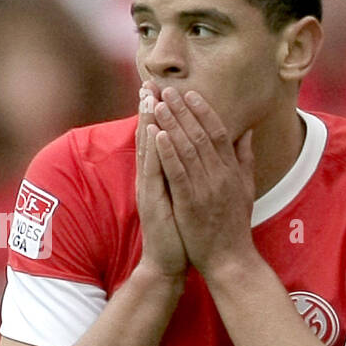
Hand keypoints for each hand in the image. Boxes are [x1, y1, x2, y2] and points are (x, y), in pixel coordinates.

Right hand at [135, 80, 187, 277]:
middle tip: (149, 81)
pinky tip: (154, 132)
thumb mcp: (186, 197)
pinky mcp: (151, 201)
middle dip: (149, 109)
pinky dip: (153, 150)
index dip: (159, 114)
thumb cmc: (180, 231)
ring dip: (147, 122)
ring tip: (147, 96)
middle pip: (149, 137)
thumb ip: (189, 174)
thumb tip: (198, 155)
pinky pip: (153, 171)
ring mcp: (149, 188)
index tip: (161, 89)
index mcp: (162, 175)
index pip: (160, 138)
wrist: (168, 263)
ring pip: (148, 149)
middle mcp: (151, 178)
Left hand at [152, 87, 256, 277]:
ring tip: (157, 104)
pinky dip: (167, 152)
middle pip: (199, 134)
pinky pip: (177, 173)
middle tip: (167, 89)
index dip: (203, 111)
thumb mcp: (246, 189)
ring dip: (171, 124)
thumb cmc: (234, 225)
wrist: (230, 260)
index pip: (217, 132)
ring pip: (187, 148)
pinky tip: (157, 135)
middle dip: (182, 110)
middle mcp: (220, 175)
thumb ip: (245, 159)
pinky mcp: (191, 203)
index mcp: (232, 170)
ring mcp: (206, 188)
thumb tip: (247, 132)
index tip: (190, 93)